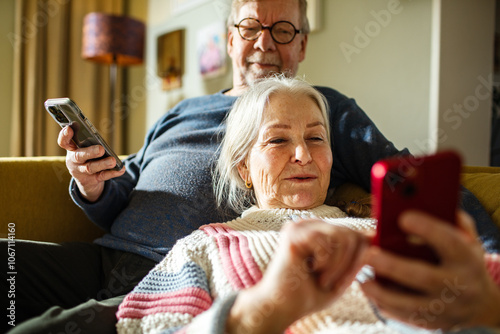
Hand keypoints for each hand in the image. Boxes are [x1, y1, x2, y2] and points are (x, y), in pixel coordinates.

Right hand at [57, 126, 125, 201]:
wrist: (87, 181)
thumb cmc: (87, 158)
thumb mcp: (85, 150)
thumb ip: (89, 143)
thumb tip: (101, 141)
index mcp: (71, 149)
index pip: (64, 142)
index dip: (64, 136)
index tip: (69, 129)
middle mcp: (73, 161)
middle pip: (79, 156)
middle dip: (90, 152)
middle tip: (101, 149)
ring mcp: (81, 172)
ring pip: (91, 168)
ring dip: (103, 164)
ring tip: (113, 161)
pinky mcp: (91, 180)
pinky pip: (102, 176)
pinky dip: (113, 173)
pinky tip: (121, 169)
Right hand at [227, 218, 369, 333]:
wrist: (280, 308)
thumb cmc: (308, 294)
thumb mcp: (341, 275)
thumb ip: (357, 257)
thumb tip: (374, 236)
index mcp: (320, 231)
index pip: (356, 233)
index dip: (360, 258)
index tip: (345, 280)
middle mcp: (310, 224)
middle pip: (353, 234)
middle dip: (349, 265)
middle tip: (332, 282)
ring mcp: (300, 226)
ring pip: (343, 237)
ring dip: (337, 266)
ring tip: (321, 278)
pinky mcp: (293, 234)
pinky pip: (327, 244)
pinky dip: (325, 265)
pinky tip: (310, 270)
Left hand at [361, 210, 499, 329]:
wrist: (482, 303)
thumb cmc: (465, 261)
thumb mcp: (468, 239)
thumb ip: (451, 221)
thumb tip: (423, 203)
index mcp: (466, 259)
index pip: (449, 242)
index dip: (428, 228)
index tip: (404, 217)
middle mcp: (458, 284)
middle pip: (423, 276)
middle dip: (393, 266)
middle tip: (369, 255)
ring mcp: (447, 307)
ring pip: (411, 304)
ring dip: (383, 293)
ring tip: (364, 281)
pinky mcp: (435, 322)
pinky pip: (407, 318)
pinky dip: (387, 307)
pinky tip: (373, 294)